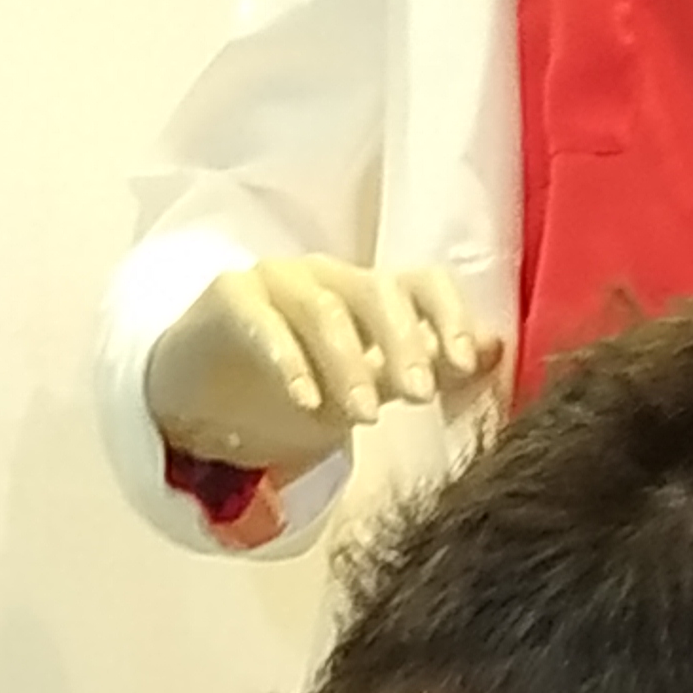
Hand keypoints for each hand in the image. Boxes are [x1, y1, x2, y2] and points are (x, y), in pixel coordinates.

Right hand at [145, 256, 503, 478]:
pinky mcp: (229, 296)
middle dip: (404, 342)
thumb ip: (420, 371)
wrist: (201, 401)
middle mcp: (329, 277)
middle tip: (418, 395)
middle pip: (377, 289)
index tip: (463, 364)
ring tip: (363, 416)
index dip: (448, 316)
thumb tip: (491, 352)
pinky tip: (305, 401)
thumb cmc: (291, 390)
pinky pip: (262, 320)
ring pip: (323, 308)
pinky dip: (287, 360)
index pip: (422, 284)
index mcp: (370, 294)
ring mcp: (277, 281)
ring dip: (349, 362)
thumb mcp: (363, 390)